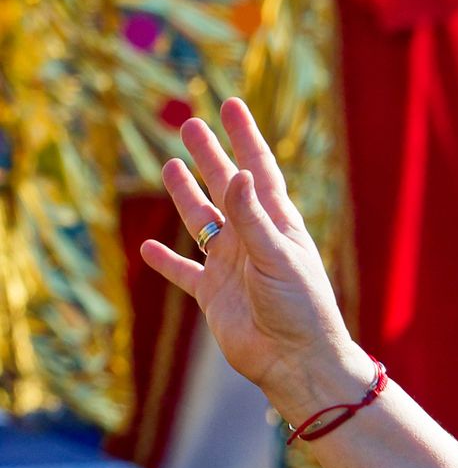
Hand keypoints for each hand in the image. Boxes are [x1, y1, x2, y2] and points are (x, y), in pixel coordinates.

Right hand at [138, 99, 373, 427]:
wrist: (296, 363)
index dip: (245, 137)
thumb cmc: (300, 309)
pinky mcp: (213, 296)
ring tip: (170, 166)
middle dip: (209, 156)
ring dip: (186, 196)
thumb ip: (253, 217)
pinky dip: (166, 261)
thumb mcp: (277, 257)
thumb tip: (237, 174)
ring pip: (202, 222)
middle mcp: (252, 239)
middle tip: (190, 125)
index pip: (258, 169)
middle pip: (225, 187)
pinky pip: (185, 273)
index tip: (231, 105)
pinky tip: (147, 247)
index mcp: (276, 223)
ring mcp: (231, 266)